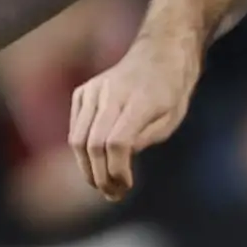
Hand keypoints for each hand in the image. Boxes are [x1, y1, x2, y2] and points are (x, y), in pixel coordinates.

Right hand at [67, 36, 200, 200]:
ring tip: (103, 184)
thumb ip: (145, 139)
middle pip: (93, 144)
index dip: (117, 171)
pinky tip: (96, 161)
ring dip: (87, 168)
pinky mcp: (83, 92)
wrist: (160, 53)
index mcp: (140, 99)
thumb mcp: (171, 118)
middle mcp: (112, 92)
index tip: (125, 187)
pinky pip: (75, 128)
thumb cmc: (170, 90)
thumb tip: (119, 161)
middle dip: (100, 176)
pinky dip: (81, 150)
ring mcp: (94, 90)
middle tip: (112, 194)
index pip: (117, 142)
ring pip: (77, 139)